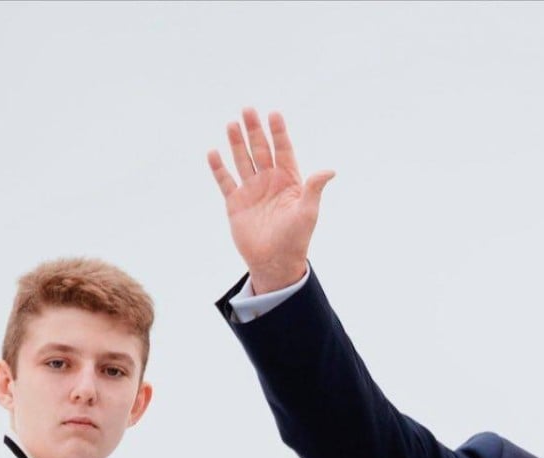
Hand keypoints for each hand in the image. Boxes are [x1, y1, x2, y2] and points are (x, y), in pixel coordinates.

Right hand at [207, 108, 334, 293]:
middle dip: (254, 130)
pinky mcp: (236, 203)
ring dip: (237, 143)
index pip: (283, 150)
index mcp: (289, 181)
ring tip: (232, 124)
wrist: (275, 262)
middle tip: (247, 110)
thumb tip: (330, 170)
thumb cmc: (296, 238)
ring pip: (243, 161)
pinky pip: (225, 181)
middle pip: (261, 150)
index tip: (274, 114)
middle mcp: (269, 182)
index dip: (278, 133)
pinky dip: (219, 168)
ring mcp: (252, 191)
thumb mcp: (308, 212)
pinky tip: (214, 153)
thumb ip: (314, 188)